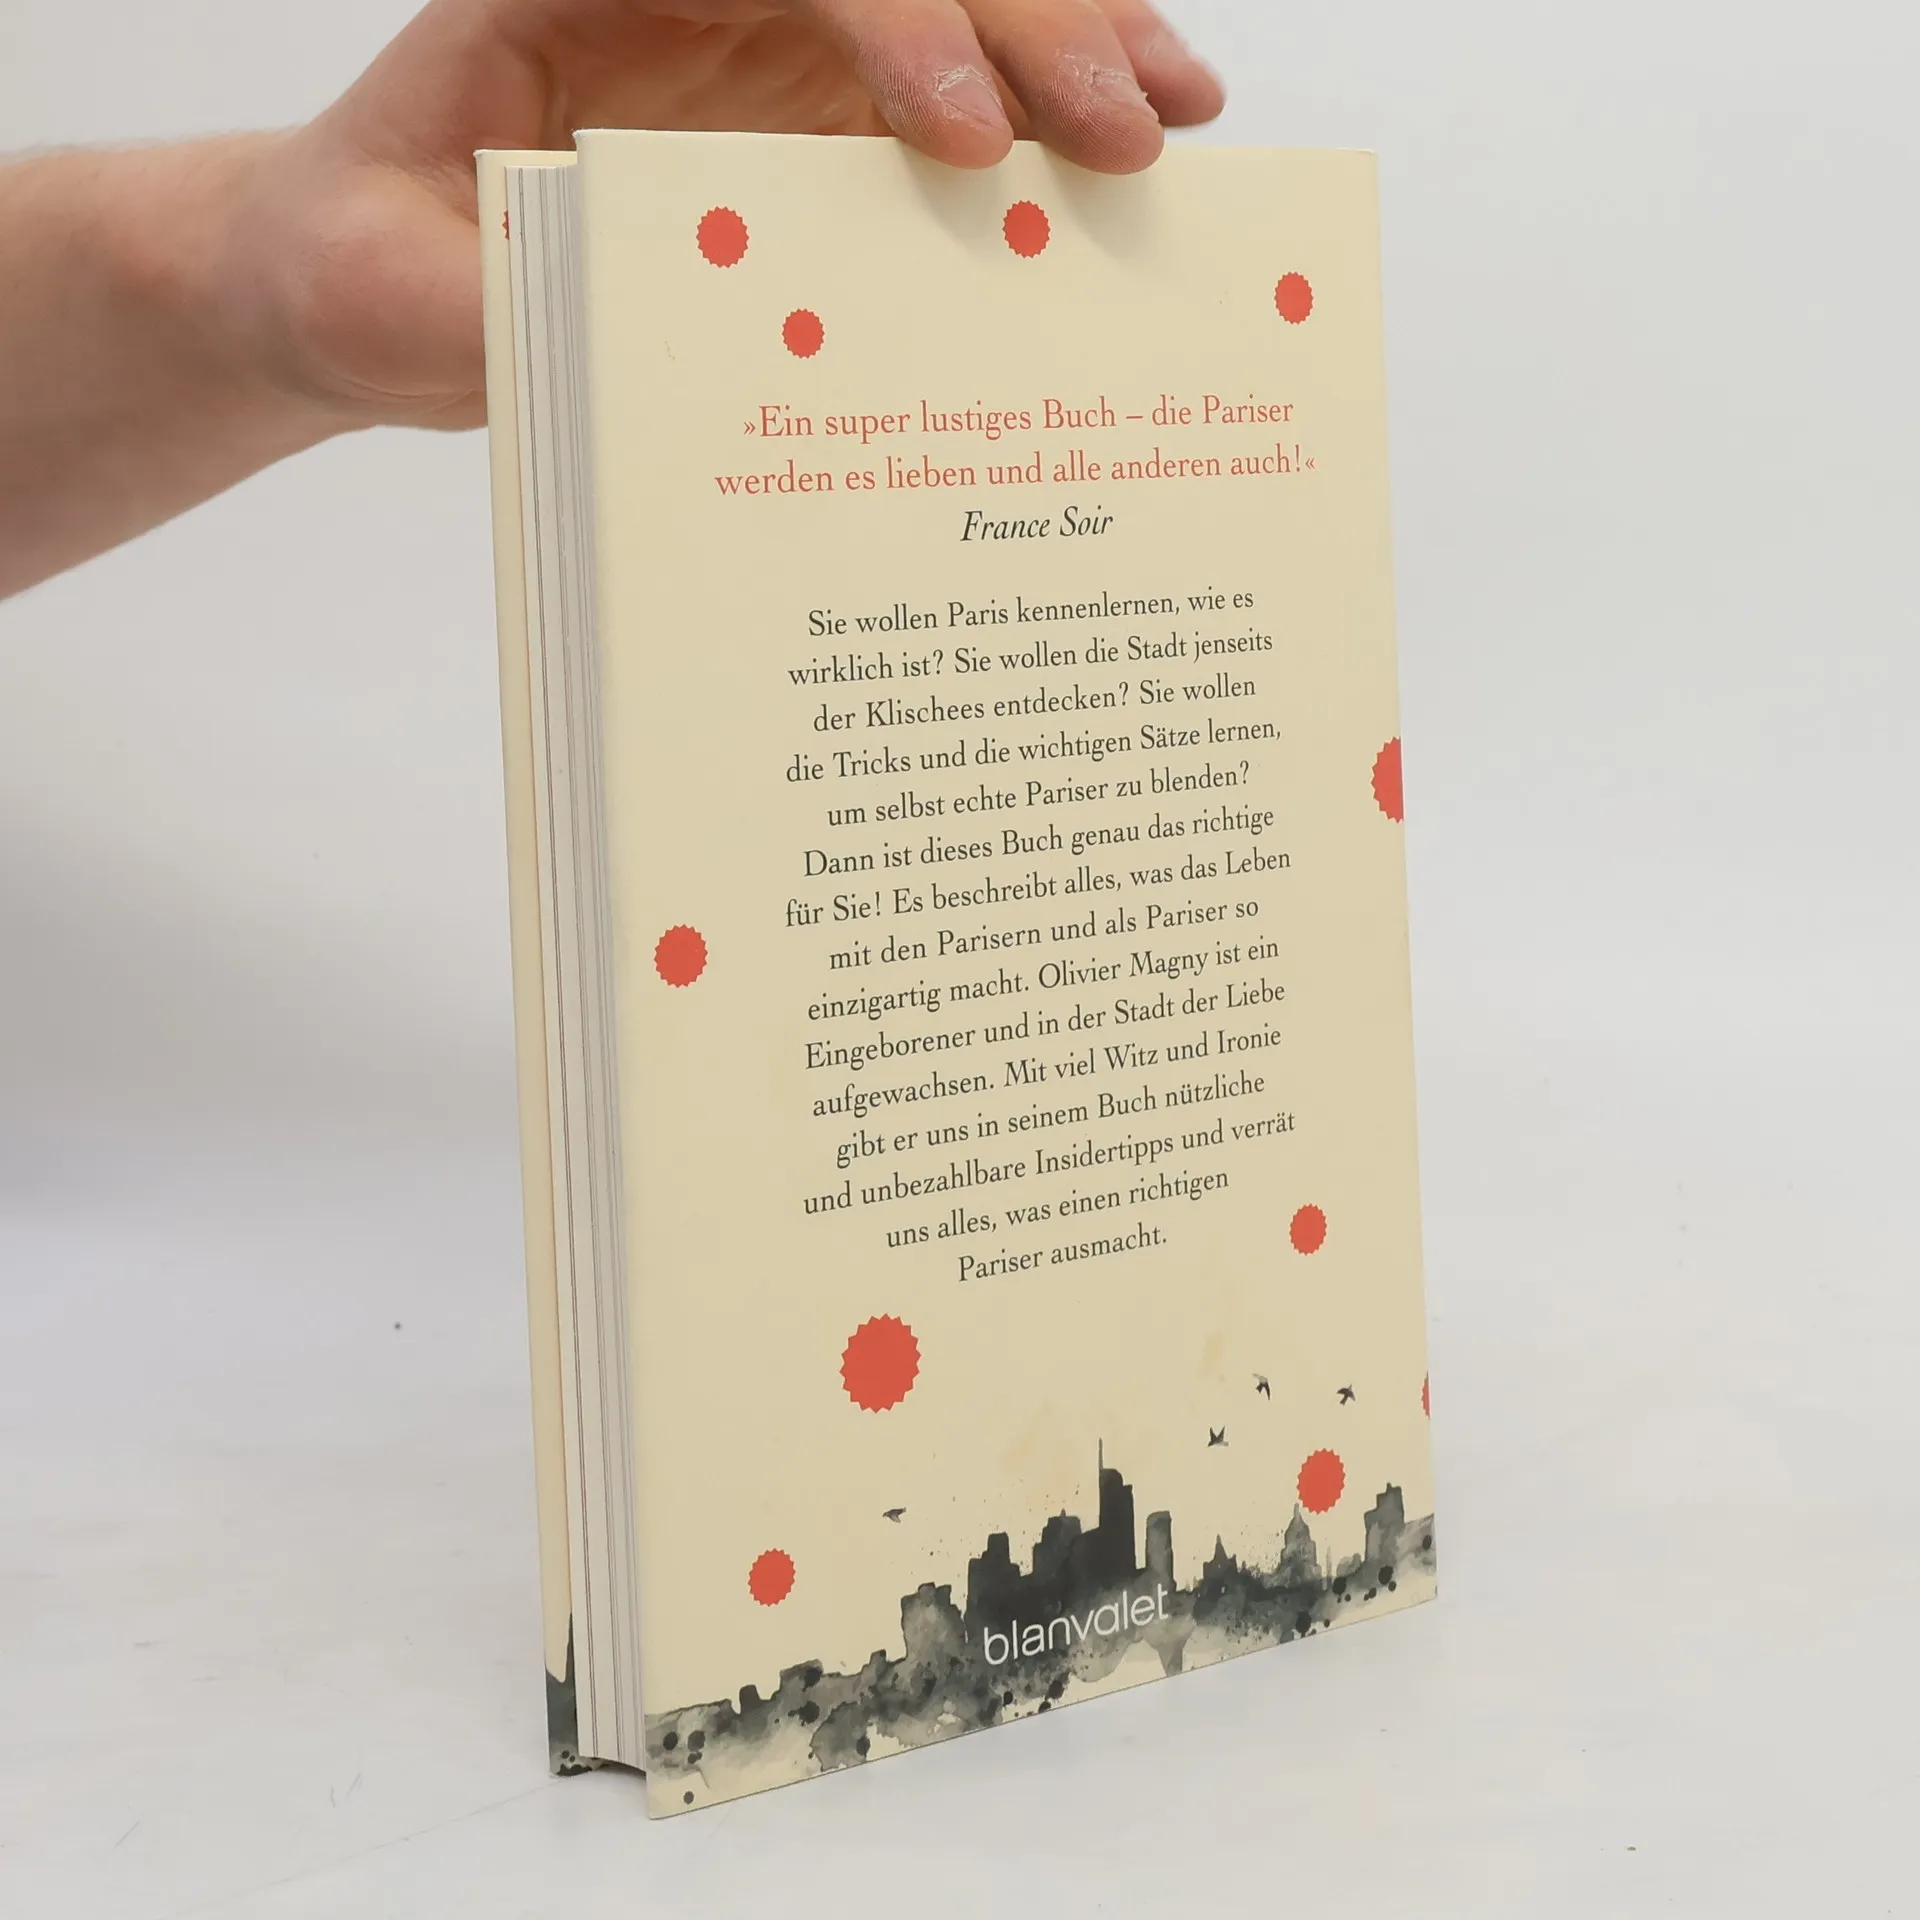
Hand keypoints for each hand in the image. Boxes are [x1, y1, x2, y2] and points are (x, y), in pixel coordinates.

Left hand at [224, 0, 1225, 431]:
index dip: (895, 28)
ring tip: (1176, 113)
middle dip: (1029, 30)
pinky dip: (1041, 124)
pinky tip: (1124, 148)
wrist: (369, 278)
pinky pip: (950, 103)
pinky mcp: (810, 127)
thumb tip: (667, 339)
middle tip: (1132, 130)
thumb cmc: (369, 264)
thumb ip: (505, 305)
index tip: (967, 142)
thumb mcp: (394, 290)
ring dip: (1073, 46)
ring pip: (950, 10)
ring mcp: (767, 56)